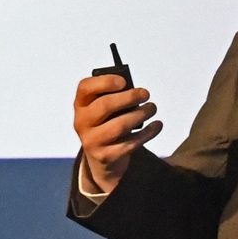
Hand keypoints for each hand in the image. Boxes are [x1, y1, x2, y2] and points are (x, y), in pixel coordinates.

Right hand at [74, 74, 162, 193]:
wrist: (101, 156)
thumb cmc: (107, 123)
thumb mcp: (103, 108)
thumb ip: (113, 97)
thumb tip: (136, 93)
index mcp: (80, 104)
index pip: (85, 88)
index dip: (104, 82)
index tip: (124, 81)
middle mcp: (81, 122)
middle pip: (105, 105)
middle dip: (129, 97)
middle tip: (145, 94)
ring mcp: (92, 141)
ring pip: (119, 126)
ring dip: (140, 114)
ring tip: (152, 108)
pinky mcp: (106, 156)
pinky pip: (130, 144)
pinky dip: (147, 133)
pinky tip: (157, 125)